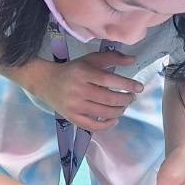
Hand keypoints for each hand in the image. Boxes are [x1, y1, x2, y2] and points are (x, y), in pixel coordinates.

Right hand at [24, 52, 142, 131]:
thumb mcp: (89, 60)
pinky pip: (92, 126)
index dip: (127, 84)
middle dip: (125, 99)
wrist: (45, 82)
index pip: (109, 80)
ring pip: (103, 113)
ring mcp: (74, 105)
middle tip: (131, 97)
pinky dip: (107, 125)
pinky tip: (114, 120)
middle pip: (108, 98)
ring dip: (119, 110)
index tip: (139, 87)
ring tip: (123, 106)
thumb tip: (133, 60)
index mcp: (83, 72)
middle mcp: (78, 89)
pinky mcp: (71, 117)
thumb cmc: (72, 69)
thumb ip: (111, 58)